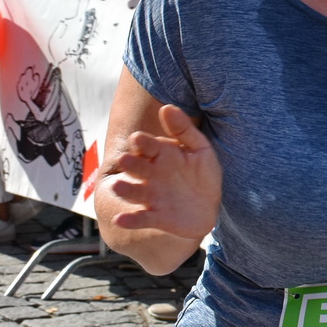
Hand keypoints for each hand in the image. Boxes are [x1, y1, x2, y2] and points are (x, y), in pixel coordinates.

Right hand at [101, 104, 221, 241]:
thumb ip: (184, 129)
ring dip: (124, 189)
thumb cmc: (201, 174)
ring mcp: (151, 196)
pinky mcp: (155, 217)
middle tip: (124, 160)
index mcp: (161, 154)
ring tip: (117, 186)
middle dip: (130, 163)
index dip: (142, 142)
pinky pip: (140, 218)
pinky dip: (130, 219)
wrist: (209, 207)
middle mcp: (151, 174)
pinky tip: (120, 219)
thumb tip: (166, 107)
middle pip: (136, 167)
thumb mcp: (199, 149)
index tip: (138, 139)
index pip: (147, 145)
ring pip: (133, 192)